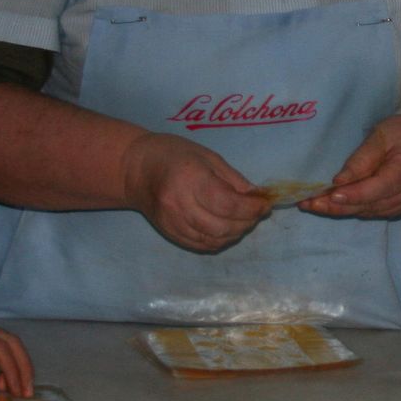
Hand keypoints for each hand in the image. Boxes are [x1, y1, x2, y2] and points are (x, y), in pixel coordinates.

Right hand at [121, 133, 269, 250]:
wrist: (135, 169)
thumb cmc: (174, 155)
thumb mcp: (209, 157)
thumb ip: (234, 180)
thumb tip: (258, 198)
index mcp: (190, 178)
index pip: (228, 204)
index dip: (252, 209)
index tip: (265, 204)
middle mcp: (178, 204)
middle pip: (222, 226)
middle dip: (246, 223)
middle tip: (256, 213)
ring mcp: (171, 222)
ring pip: (213, 240)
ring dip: (235, 234)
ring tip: (243, 221)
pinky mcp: (168, 233)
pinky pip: (200, 245)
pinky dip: (219, 241)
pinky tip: (227, 230)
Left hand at [301, 115, 400, 218]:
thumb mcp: (382, 135)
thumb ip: (362, 158)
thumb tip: (339, 181)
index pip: (381, 186)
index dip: (356, 194)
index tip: (331, 194)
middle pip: (371, 204)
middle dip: (338, 205)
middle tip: (308, 202)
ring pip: (367, 212)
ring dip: (338, 210)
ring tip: (310, 204)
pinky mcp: (395, 209)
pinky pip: (369, 212)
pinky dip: (347, 209)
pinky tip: (326, 205)